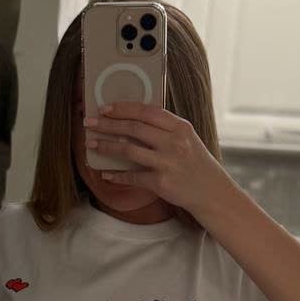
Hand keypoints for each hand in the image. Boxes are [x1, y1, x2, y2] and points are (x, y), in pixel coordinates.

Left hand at [83, 100, 233, 219]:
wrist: (211, 191)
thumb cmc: (194, 162)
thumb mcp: (186, 138)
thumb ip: (164, 128)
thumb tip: (131, 119)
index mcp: (179, 127)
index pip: (147, 111)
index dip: (123, 108)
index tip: (104, 108)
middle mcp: (173, 142)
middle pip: (134, 128)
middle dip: (107, 124)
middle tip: (88, 123)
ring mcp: (167, 162)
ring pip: (129, 150)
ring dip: (106, 146)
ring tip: (91, 144)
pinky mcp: (161, 182)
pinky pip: (132, 177)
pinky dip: (116, 175)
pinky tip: (105, 173)